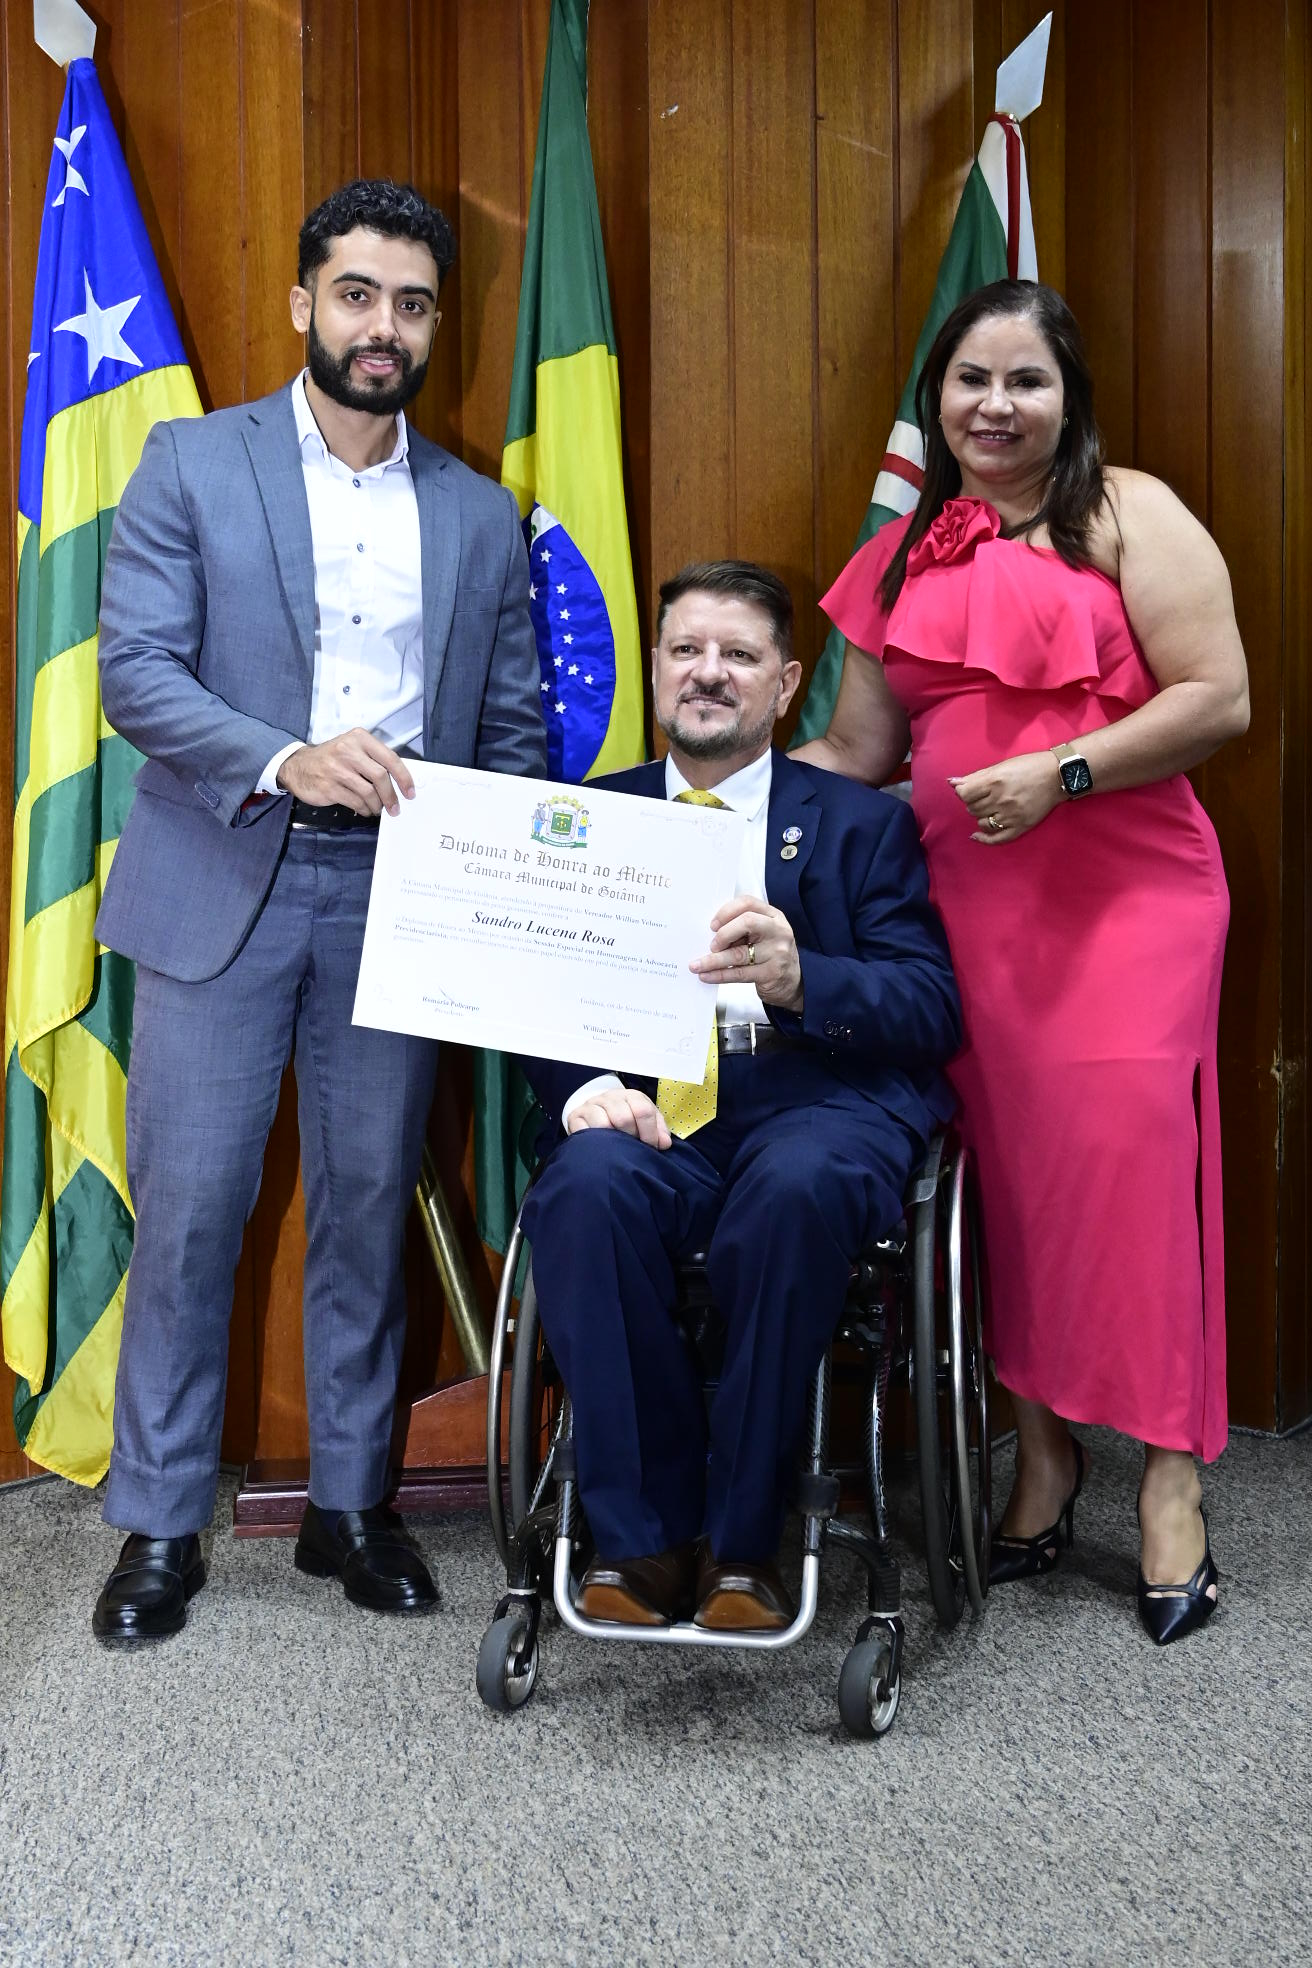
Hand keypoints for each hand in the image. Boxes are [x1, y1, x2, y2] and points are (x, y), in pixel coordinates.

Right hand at [277, 729, 415, 815]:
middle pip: (381, 776)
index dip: (404, 778)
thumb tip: (399, 781)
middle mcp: (348, 750)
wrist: (297, 766)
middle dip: (391, 796)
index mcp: (359, 738)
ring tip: (378, 809)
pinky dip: (364, 809)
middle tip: (395, 808)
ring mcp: (336, 769)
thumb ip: (373, 759)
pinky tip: (365, 809)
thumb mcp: (352, 748)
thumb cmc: (332, 758)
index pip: (390, 758)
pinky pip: (355, 802)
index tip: (410, 792)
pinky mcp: (329, 787)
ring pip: (369, 792)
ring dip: (377, 805)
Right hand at [565, 1087, 671, 1148]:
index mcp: (630, 1096)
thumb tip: (664, 1143)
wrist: (596, 1113)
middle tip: (632, 1147)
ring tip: (616, 1147)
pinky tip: (600, 1146)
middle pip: (623, 1118)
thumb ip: (658, 1130)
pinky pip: (584, 1131)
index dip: (649, 1132)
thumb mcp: (644, 1121)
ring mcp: (591, 1106)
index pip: (643, 1110)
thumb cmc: (625, 1119)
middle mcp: (610, 1098)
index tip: (650, 1146)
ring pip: (603, 1124)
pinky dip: (594, 1141)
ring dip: (612, 1140)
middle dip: (631, 1137)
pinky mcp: (575, 1117)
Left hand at [690, 895, 802, 1013]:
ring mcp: (777, 952)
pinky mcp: (771, 973)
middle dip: (723, 933)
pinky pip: (739, 973)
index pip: (748, 903)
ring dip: (713, 960)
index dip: (726, 911)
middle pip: (747, 922)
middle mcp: (778, 931)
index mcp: (774, 916)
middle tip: (711, 945)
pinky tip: (706, 976)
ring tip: (696, 965)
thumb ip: (743, 928)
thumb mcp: (763, 934)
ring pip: (739, 953)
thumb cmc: (771, 953)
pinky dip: (719, 975)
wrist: (793, 981)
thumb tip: (711, 933)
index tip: (713, 925)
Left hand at [949, 751, 1063, 843]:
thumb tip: (951, 783)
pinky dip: (984, 838)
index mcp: (995, 781)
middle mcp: (1001, 799)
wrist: (1058, 776)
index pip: (964, 794)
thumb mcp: (1000, 766)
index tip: (970, 790)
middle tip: (984, 797)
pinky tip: (976, 835)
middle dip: (974, 803)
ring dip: (981, 816)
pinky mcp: (1020, 826)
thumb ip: (975, 776)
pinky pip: (997, 839)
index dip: (964, 793)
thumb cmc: (1029, 766)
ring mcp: (1011, 815)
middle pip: (972, 809)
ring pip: (982, 822)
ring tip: (991, 808)